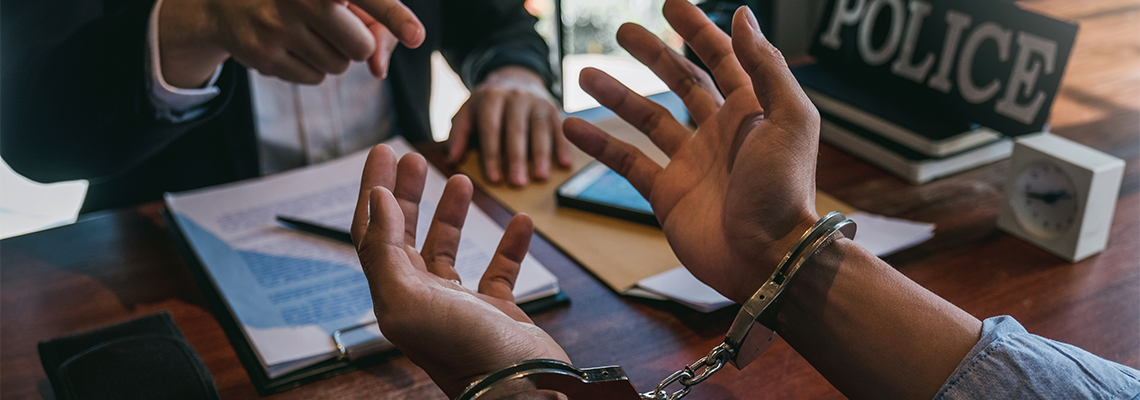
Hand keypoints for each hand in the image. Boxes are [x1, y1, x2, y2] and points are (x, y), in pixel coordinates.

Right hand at [158, 0, 424, 87]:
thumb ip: (371, 17)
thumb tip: (379, 67)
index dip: (393, 16)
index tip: (417, 36)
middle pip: (361, 47)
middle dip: (355, 41)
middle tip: (334, 24)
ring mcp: (276, 27)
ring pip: (339, 67)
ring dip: (333, 54)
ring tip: (307, 29)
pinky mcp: (262, 56)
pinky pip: (315, 78)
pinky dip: (311, 65)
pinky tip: (289, 42)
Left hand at [350, 144, 568, 396]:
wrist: (521, 387)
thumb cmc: (464, 350)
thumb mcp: (409, 300)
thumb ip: (385, 250)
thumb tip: (377, 201)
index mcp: (395, 294)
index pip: (373, 232)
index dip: (374, 190)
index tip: (383, 151)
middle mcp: (422, 298)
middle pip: (405, 234)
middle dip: (408, 193)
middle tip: (415, 155)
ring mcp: (460, 305)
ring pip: (449, 249)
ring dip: (452, 213)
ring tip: (463, 179)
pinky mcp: (496, 313)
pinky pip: (500, 270)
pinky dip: (509, 244)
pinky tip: (519, 220)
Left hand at [448, 66, 573, 185]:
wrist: (515, 77)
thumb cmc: (488, 104)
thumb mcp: (468, 112)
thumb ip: (459, 134)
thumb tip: (452, 158)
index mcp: (491, 97)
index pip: (491, 128)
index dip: (492, 155)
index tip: (494, 178)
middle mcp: (515, 96)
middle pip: (516, 130)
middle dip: (517, 158)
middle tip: (518, 183)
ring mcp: (537, 101)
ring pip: (540, 129)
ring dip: (541, 154)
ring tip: (540, 177)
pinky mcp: (553, 108)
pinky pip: (559, 128)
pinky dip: (563, 146)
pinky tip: (564, 164)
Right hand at [563, 0, 819, 302]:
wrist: (766, 258)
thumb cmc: (785, 192)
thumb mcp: (790, 119)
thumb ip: (766, 66)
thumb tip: (742, 15)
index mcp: (752, 110)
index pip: (721, 57)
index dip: (698, 30)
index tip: (670, 5)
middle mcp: (720, 132)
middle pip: (680, 81)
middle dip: (652, 54)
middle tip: (621, 31)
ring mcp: (691, 163)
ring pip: (648, 119)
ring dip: (617, 96)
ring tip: (584, 74)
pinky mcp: (667, 194)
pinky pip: (628, 162)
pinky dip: (599, 145)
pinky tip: (572, 127)